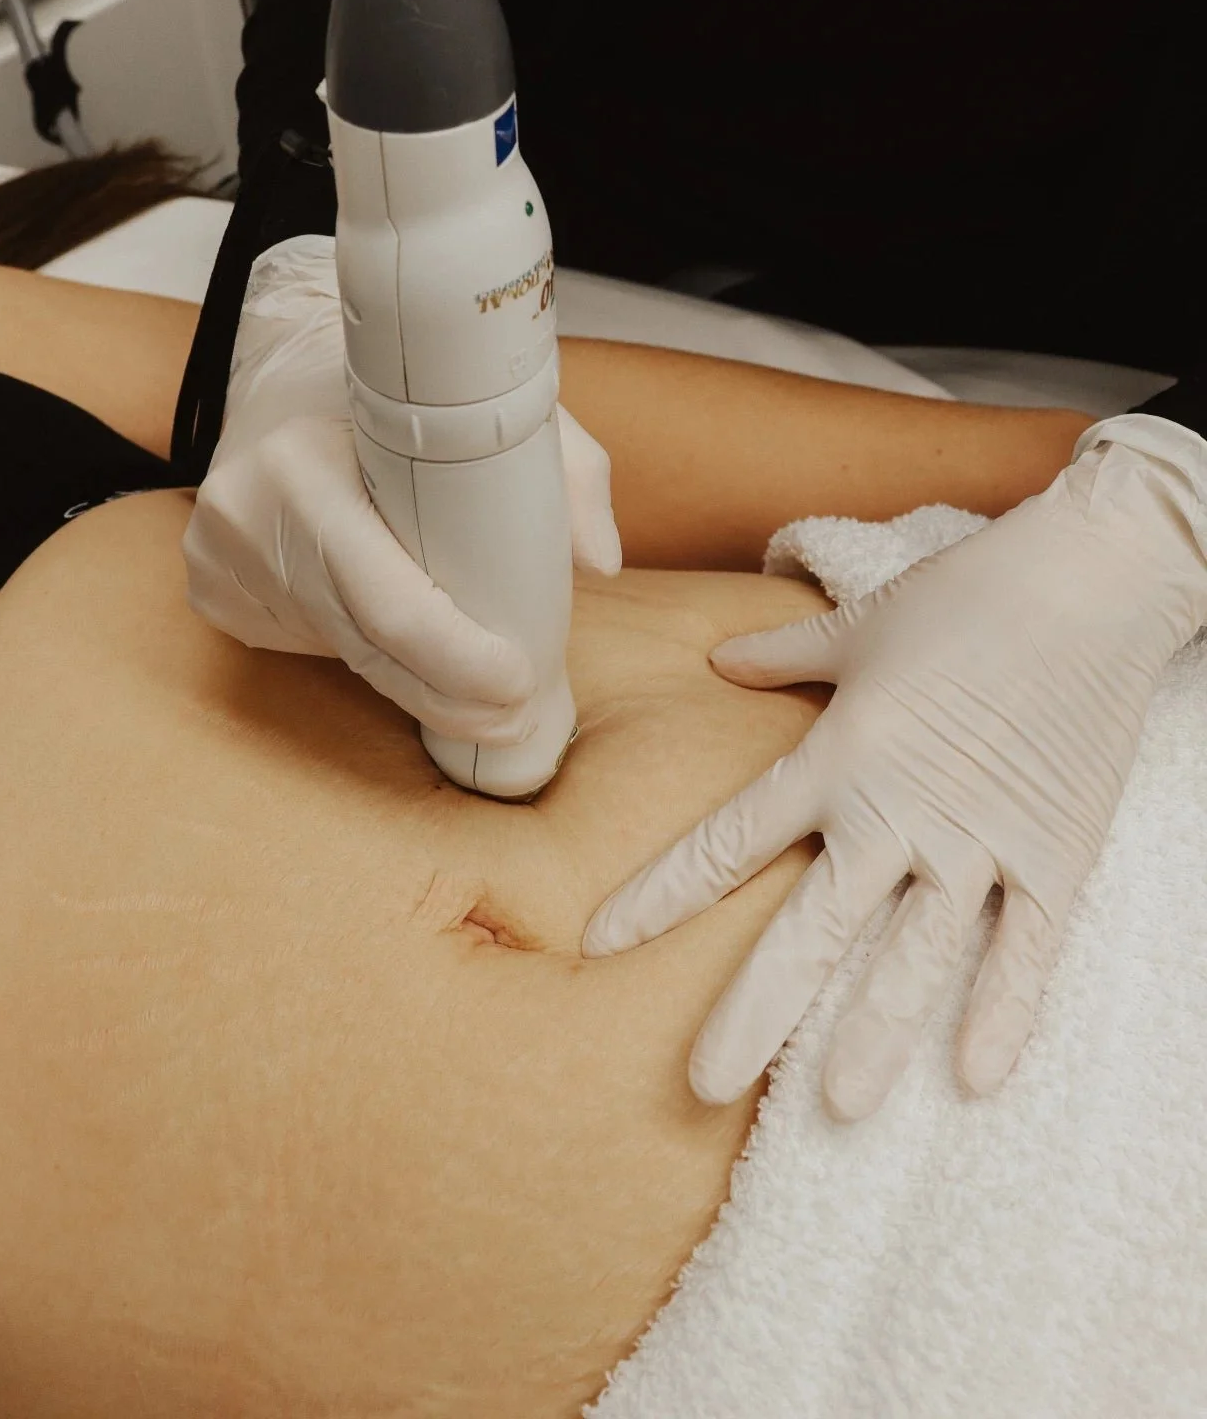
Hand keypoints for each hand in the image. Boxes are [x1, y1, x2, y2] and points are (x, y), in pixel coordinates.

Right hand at [183, 235, 620, 740]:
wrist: (278, 360)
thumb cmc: (394, 380)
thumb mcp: (489, 394)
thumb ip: (561, 466)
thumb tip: (599, 559)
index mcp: (302, 461)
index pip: (389, 601)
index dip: (460, 659)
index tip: (522, 682)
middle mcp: (246, 516)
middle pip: (367, 645)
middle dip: (452, 693)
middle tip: (523, 716)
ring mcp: (220, 560)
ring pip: (340, 650)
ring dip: (416, 686)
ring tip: (489, 708)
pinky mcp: (215, 589)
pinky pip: (307, 640)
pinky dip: (368, 656)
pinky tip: (414, 668)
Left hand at [584, 417, 1206, 1117]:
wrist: (1089, 582)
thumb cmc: (965, 593)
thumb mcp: (859, 624)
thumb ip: (782, 655)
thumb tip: (717, 658)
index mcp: (838, 757)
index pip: (729, 839)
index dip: (662, 894)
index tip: (602, 942)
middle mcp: (897, 811)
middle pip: (811, 927)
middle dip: (755, 1008)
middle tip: (702, 1084)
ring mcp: (979, 839)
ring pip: (915, 957)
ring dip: (874, 1034)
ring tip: (837, 1108)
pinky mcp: (1054, 852)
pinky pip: (1027, 949)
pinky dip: (1004, 1012)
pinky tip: (974, 1079)